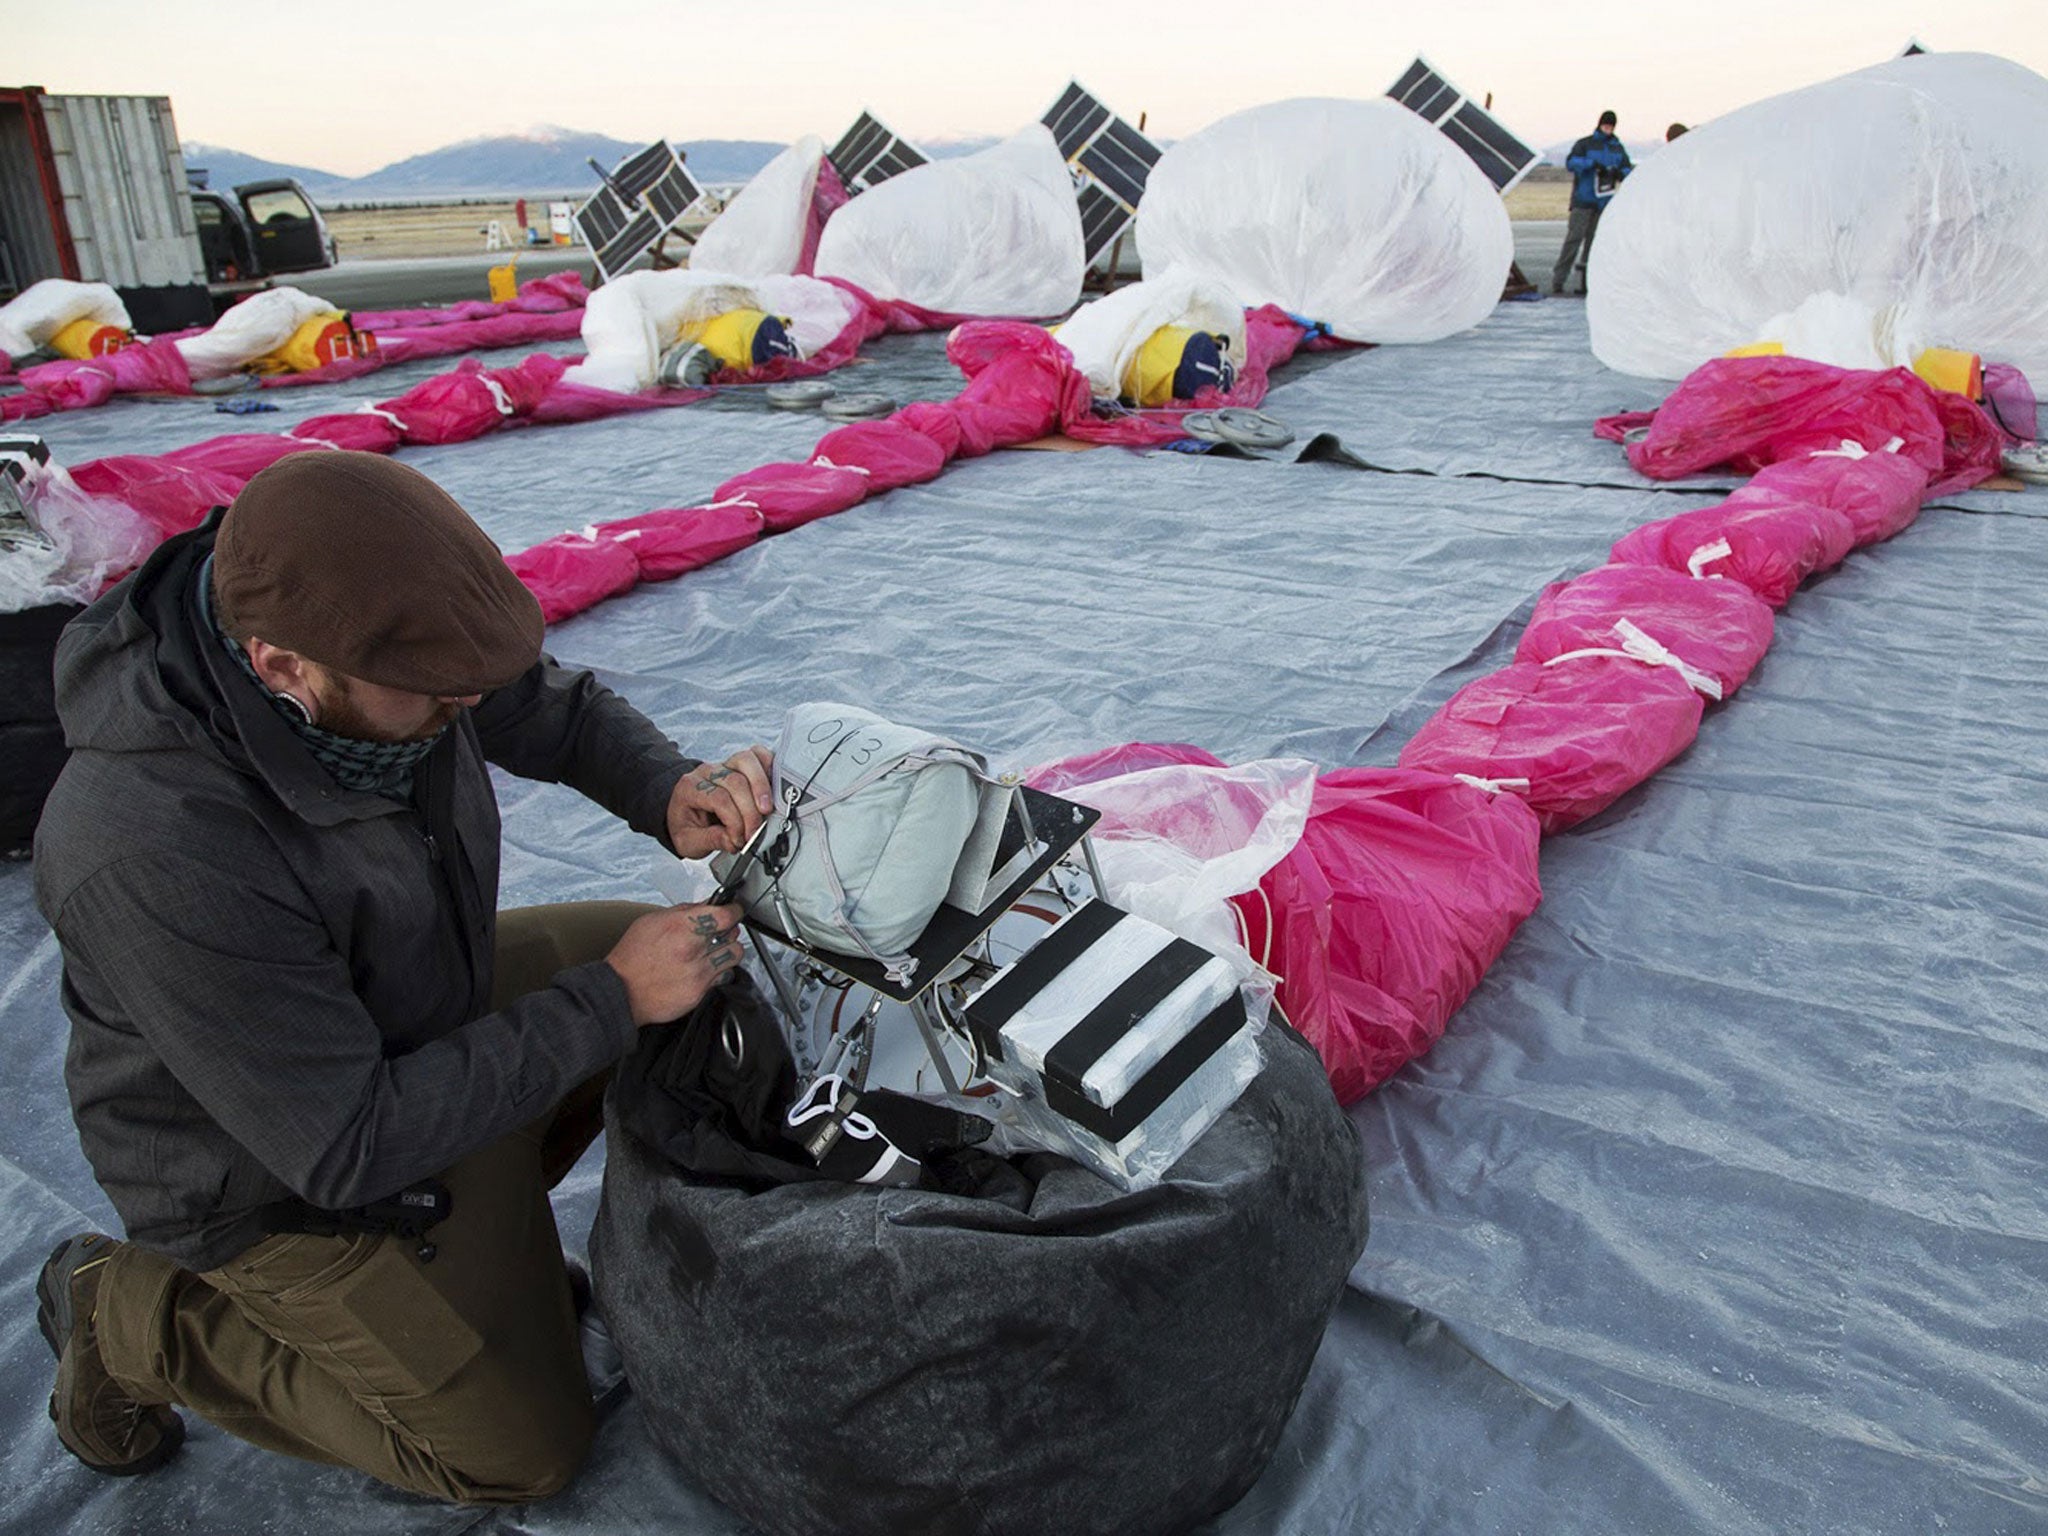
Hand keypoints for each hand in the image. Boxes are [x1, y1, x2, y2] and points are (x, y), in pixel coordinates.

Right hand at [605, 903, 745, 1025]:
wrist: (621, 991)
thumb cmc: (632, 957)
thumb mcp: (652, 921)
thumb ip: (684, 911)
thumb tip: (707, 904)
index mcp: (681, 927)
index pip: (725, 915)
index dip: (733, 910)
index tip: (733, 910)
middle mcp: (692, 949)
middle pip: (733, 934)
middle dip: (728, 930)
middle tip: (717, 932)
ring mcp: (698, 973)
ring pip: (734, 955)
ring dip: (727, 950)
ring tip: (714, 951)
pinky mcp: (700, 992)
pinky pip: (724, 976)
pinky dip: (718, 971)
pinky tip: (704, 969)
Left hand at [666, 746, 773, 858]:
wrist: (683, 812)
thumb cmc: (686, 824)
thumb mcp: (689, 841)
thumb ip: (711, 840)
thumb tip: (734, 840)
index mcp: (690, 788)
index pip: (719, 799)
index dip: (735, 822)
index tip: (739, 839)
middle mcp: (708, 772)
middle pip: (736, 782)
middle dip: (750, 811)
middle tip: (753, 832)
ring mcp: (725, 764)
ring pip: (747, 761)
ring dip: (762, 786)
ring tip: (766, 809)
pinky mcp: (739, 764)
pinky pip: (757, 754)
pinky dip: (768, 767)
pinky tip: (772, 786)